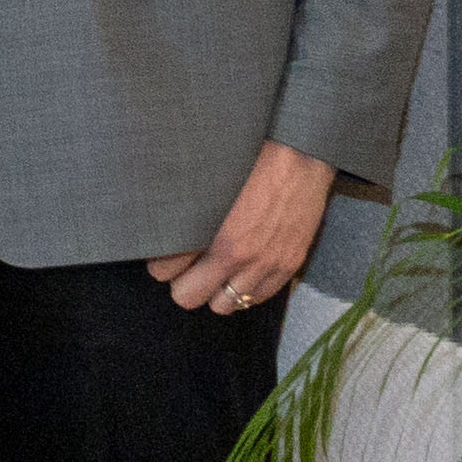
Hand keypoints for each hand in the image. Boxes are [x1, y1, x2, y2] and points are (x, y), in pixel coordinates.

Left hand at [149, 139, 333, 318]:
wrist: (301, 155)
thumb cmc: (249, 160)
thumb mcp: (206, 184)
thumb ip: (184, 211)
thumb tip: (159, 225)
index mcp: (216, 237)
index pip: (163, 272)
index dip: (159, 261)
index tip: (162, 252)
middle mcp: (240, 258)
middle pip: (188, 297)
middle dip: (181, 282)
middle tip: (184, 266)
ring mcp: (267, 265)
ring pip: (223, 305)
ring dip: (214, 290)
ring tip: (213, 270)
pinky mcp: (289, 264)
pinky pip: (258, 297)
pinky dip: (245, 289)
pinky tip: (239, 272)